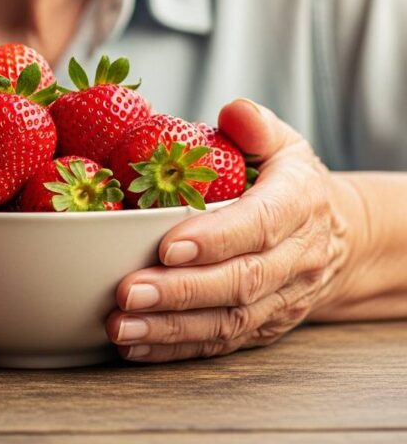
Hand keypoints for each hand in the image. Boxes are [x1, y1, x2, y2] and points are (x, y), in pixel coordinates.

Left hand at [106, 99, 351, 361]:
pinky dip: (176, 348)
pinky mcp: (263, 325)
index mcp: (298, 205)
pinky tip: (135, 345)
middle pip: (239, 281)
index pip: (259, 225)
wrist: (337, 238)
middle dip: (181, 290)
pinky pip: (221, 343)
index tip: (168, 245)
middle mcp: (294, 258)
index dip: (216, 239)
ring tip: (122, 325)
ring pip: (228, 320)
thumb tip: (232, 111)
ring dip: (172, 327)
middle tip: (128, 292)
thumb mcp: (285, 144)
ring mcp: (281, 299)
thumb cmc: (294, 184)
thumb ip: (258, 126)